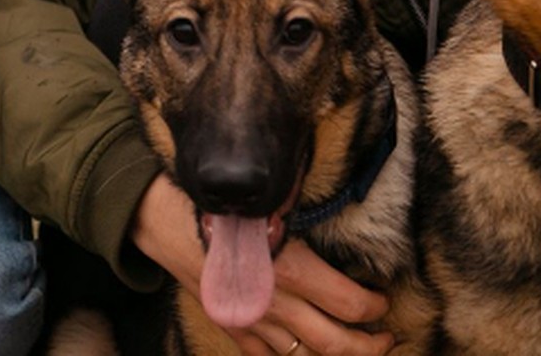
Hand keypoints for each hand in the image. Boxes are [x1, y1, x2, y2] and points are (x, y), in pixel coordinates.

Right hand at [132, 175, 394, 354]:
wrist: (154, 214)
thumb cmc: (208, 199)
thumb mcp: (258, 206)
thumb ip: (293, 224)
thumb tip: (328, 231)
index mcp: (284, 268)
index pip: (346, 302)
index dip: (372, 305)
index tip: (383, 298)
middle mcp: (271, 302)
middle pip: (334, 342)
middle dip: (367, 344)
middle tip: (386, 338)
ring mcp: (248, 320)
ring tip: (357, 349)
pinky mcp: (229, 324)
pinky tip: (302, 353)